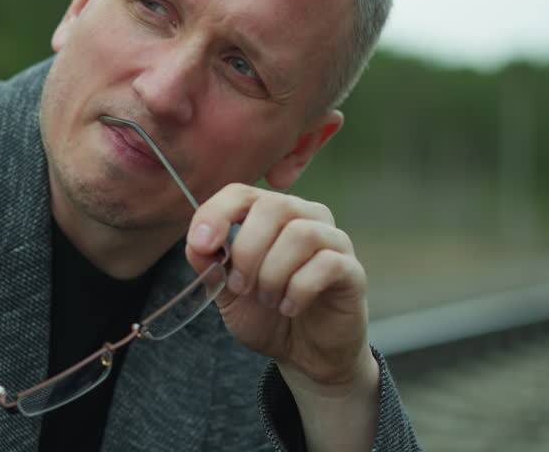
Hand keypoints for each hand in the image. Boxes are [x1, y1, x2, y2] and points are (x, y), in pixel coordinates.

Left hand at [185, 183, 372, 387]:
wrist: (305, 355)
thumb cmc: (267, 315)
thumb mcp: (226, 292)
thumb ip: (210, 265)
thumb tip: (196, 243)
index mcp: (270, 216)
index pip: (241, 193)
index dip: (216, 213)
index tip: (202, 245)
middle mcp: (305, 217)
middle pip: (273, 206)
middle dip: (248, 249)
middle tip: (239, 286)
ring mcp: (332, 241)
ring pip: (300, 234)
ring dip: (273, 273)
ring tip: (267, 300)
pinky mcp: (352, 270)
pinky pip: (327, 263)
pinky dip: (299, 289)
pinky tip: (289, 307)